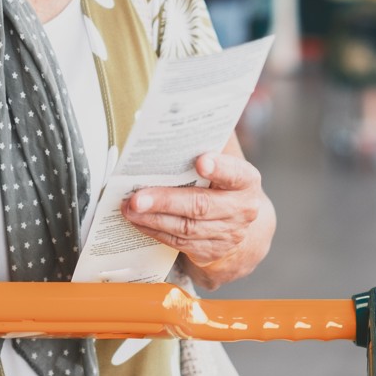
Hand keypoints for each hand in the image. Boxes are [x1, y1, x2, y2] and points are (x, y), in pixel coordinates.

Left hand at [121, 148, 272, 288]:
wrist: (240, 223)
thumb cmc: (223, 182)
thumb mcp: (224, 162)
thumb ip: (207, 145)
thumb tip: (172, 124)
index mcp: (246, 181)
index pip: (235, 173)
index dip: (219, 167)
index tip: (201, 160)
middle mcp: (241, 209)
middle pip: (201, 205)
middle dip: (165, 201)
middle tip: (137, 198)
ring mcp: (227, 234)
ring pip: (186, 228)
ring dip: (153, 219)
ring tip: (129, 209)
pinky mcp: (210, 251)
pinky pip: (179, 243)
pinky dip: (155, 231)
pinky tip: (138, 221)